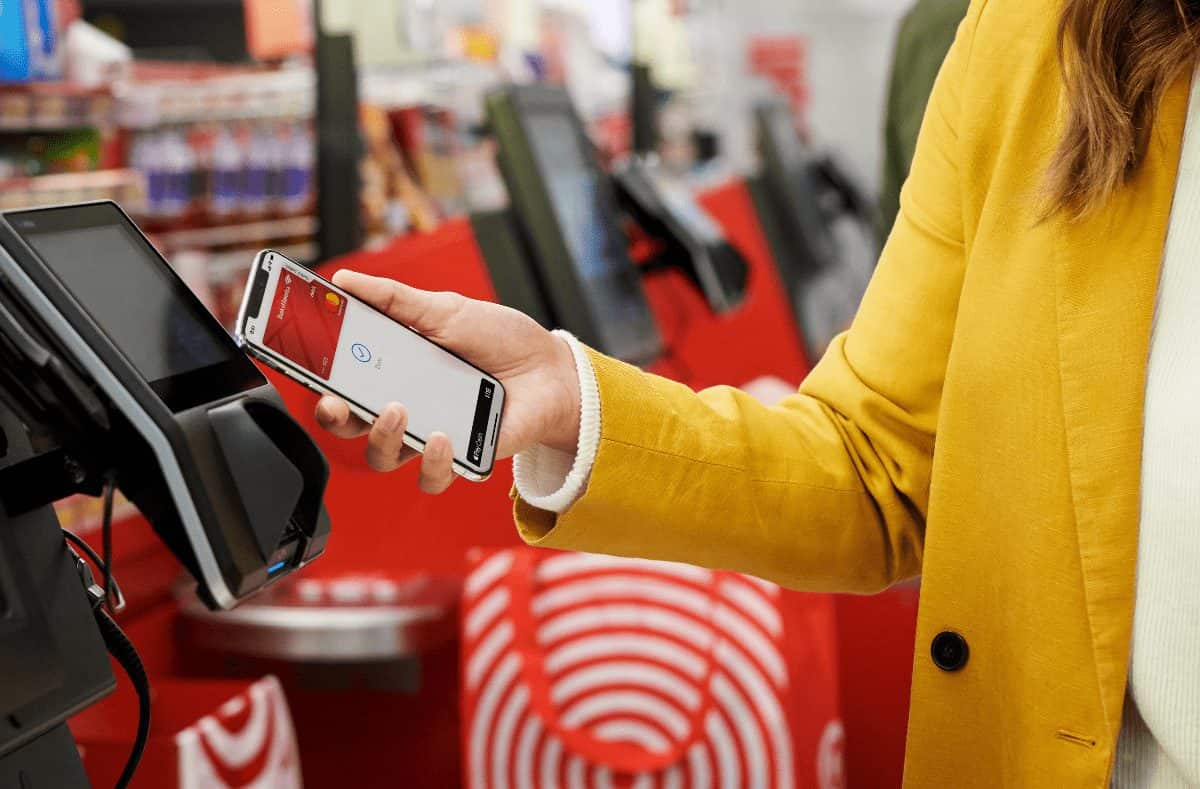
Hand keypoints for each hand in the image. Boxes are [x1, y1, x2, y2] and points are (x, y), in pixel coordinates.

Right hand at [314, 270, 581, 493]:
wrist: (553, 370)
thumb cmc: (502, 341)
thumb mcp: (447, 309)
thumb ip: (395, 300)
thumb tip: (344, 281)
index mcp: (395, 369)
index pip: (343, 378)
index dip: (316, 376)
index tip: (301, 362)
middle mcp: (406, 405)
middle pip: (351, 424)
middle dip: (334, 415)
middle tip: (337, 401)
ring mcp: (430, 434)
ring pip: (383, 455)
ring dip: (381, 436)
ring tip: (399, 409)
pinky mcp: (460, 457)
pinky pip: (432, 474)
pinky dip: (432, 460)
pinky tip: (443, 436)